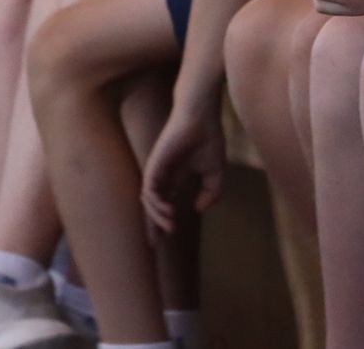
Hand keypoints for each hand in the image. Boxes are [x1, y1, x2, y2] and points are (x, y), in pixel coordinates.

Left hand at [140, 103, 225, 237]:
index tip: (166, 239)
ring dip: (157, 218)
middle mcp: (161, 177)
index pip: (163, 204)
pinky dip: (156, 205)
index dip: (163, 222)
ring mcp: (156, 172)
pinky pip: (148, 191)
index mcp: (173, 177)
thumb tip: (198, 209)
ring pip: (148, 202)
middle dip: (152, 227)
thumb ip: (211, 192)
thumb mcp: (215, 172)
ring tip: (170, 227)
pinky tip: (170, 211)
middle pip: (151, 207)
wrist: (201, 118)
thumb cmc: (208, 139)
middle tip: (155, 246)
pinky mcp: (153, 166)